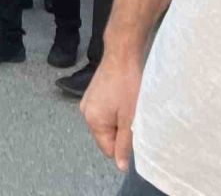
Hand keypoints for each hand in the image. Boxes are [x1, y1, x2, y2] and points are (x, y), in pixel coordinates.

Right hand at [80, 54, 143, 171]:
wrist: (122, 54)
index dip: (123, 145)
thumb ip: (124, 144)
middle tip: (133, 116)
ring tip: (129, 105)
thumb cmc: (128, 86)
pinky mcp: (92, 92)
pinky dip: (115, 109)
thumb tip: (120, 166)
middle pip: (106, 135)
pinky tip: (124, 97)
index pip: (107, 149)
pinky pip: (104, 110)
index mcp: (92, 121)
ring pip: (106, 122)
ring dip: (119, 119)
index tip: (135, 130)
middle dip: (121, 131)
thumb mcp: (130, 119)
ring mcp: (87, 101)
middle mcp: (85, 112)